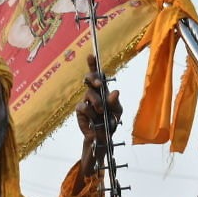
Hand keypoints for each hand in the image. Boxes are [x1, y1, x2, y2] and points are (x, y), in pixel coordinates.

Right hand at [75, 54, 122, 177]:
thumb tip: (115, 91)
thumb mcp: (117, 113)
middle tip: (98, 84)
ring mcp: (85, 103)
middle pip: (89, 80)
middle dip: (93, 78)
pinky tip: (93, 121)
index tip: (91, 55)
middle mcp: (93, 95)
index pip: (97, 76)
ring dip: (96, 102)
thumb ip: (115, 103)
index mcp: (102, 92)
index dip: (93, 65)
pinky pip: (82, 108)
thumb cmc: (110, 123)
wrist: (103, 142)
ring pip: (87, 94)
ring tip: (101, 111)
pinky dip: (89, 114)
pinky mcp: (80, 114)